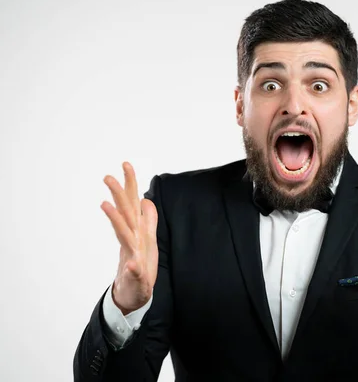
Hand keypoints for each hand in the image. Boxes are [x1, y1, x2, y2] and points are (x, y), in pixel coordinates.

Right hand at [101, 162, 158, 314]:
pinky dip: (133, 269)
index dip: (131, 184)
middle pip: (125, 214)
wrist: (134, 295)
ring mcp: (132, 258)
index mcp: (136, 231)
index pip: (133, 204)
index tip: (126, 163)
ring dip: (116, 221)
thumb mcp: (148, 240)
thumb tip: (147, 200)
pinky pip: (134, 272)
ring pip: (124, 237)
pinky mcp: (135, 277)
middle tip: (107, 176)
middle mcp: (131, 240)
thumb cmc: (140, 265)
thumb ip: (148, 220)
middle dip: (118, 195)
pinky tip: (133, 265)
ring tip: (106, 206)